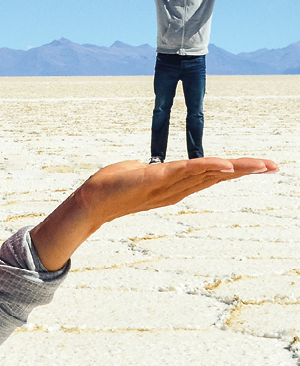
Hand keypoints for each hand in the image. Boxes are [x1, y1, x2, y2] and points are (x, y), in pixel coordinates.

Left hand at [30, 156, 277, 270]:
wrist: (90, 200)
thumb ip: (150, 170)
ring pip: (208, 174)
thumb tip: (152, 167)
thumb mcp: (137, 173)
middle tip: (274, 166)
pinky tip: (226, 165)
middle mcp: (176, 189)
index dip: (235, 169)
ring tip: (262, 165)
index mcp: (175, 185)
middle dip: (247, 170)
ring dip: (236, 168)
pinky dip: (207, 167)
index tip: (259, 166)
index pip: (210, 175)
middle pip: (217, 176)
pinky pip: (186, 171)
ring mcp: (168, 185)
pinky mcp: (156, 179)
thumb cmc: (111, 186)